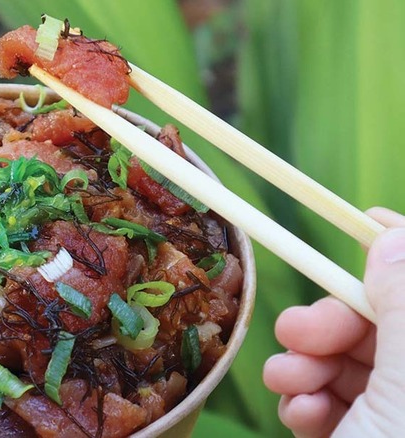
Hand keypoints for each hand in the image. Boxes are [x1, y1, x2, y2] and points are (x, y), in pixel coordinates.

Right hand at [263, 207, 404, 436]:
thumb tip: (393, 239)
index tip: (364, 217)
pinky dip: (301, 402)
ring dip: (301, 366)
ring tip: (293, 385)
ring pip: (336, 360)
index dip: (394, 250)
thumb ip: (402, 308)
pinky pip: (320, 400)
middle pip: (370, 323)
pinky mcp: (350, 437)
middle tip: (294, 331)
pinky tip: (306, 417)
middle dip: (324, 324)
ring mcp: (385, 414)